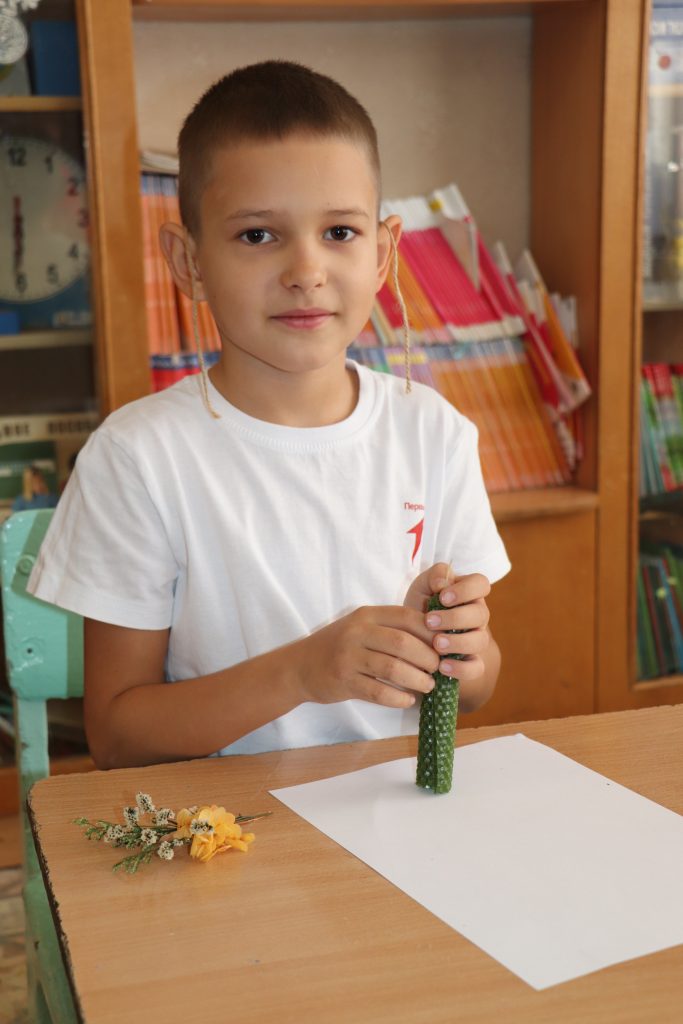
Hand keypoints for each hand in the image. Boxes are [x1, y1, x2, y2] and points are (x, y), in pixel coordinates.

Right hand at [293, 606, 440, 709]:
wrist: (300, 666)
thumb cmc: (340, 646)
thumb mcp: (362, 627)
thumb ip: (391, 628)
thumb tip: (435, 638)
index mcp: (367, 615)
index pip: (406, 616)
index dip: (430, 631)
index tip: (443, 644)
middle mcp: (357, 632)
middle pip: (403, 642)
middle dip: (427, 657)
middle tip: (438, 669)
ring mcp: (349, 657)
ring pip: (393, 668)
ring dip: (417, 679)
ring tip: (428, 686)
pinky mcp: (344, 681)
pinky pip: (378, 691)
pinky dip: (398, 698)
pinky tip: (408, 700)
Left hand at [404, 562, 491, 688]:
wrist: (411, 640)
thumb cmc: (419, 607)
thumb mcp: (422, 587)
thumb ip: (433, 576)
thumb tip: (443, 583)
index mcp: (468, 594)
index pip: (481, 584)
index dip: (466, 590)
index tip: (442, 597)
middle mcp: (476, 616)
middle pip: (481, 614)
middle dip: (455, 617)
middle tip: (430, 621)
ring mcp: (475, 640)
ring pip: (480, 641)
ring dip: (458, 642)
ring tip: (436, 644)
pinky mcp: (470, 663)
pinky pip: (476, 668)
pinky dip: (461, 668)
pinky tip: (443, 666)